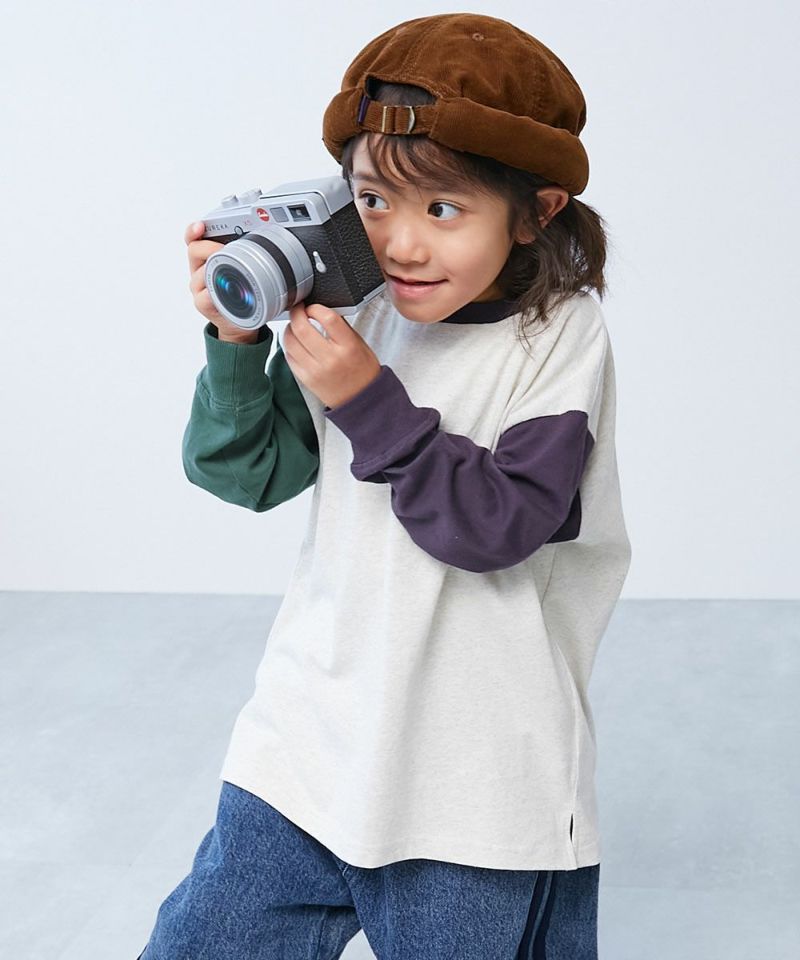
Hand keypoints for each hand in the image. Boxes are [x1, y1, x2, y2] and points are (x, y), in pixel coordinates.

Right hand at [184, 221, 258, 342]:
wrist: (240, 322)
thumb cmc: (241, 292)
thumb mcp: (243, 268)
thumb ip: (246, 253)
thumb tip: (267, 235)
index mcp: (206, 258)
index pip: (193, 239)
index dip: (194, 230)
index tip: (201, 226)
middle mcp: (199, 270)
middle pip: (195, 251)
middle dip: (211, 247)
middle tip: (225, 250)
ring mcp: (198, 288)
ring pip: (201, 273)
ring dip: (216, 270)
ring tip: (230, 273)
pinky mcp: (202, 305)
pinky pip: (205, 297)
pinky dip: (213, 294)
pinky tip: (221, 294)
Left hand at [283, 302, 380, 408]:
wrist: (361, 399)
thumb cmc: (362, 370)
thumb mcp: (359, 344)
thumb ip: (341, 327)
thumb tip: (321, 310)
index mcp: (348, 346)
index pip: (328, 318)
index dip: (315, 308)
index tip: (312, 307)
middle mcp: (331, 358)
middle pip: (302, 328)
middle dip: (296, 314)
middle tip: (297, 310)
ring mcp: (316, 370)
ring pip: (290, 342)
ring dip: (289, 329)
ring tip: (295, 327)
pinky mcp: (306, 379)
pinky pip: (289, 357)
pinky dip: (289, 347)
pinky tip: (296, 344)